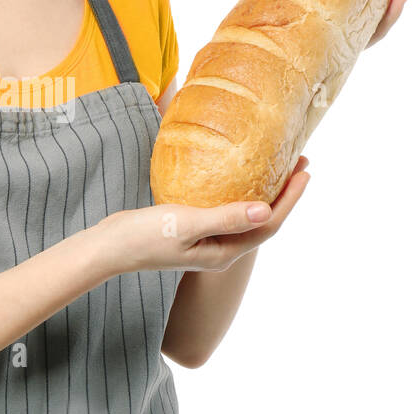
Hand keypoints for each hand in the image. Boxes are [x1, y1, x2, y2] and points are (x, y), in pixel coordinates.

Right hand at [101, 157, 310, 274]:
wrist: (108, 248)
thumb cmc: (143, 238)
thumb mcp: (186, 224)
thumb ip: (225, 216)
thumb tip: (264, 210)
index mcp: (224, 251)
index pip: (268, 224)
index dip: (290, 199)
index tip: (304, 171)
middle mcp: (221, 249)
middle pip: (262, 220)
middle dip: (284, 193)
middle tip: (299, 161)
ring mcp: (207, 241)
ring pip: (246, 215)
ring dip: (264, 191)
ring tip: (278, 166)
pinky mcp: (193, 230)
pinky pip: (226, 211)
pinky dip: (240, 193)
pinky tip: (238, 176)